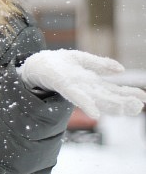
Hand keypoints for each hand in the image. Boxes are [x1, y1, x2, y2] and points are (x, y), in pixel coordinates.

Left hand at [18, 50, 145, 118]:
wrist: (38, 63)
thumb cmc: (60, 63)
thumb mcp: (82, 59)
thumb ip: (100, 64)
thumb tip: (121, 69)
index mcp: (92, 83)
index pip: (114, 91)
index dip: (128, 95)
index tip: (143, 98)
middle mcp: (86, 89)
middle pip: (108, 98)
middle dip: (124, 102)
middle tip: (140, 105)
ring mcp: (75, 89)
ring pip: (96, 99)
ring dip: (111, 105)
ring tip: (127, 109)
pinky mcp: (63, 86)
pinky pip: (75, 96)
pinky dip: (85, 104)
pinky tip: (94, 113)